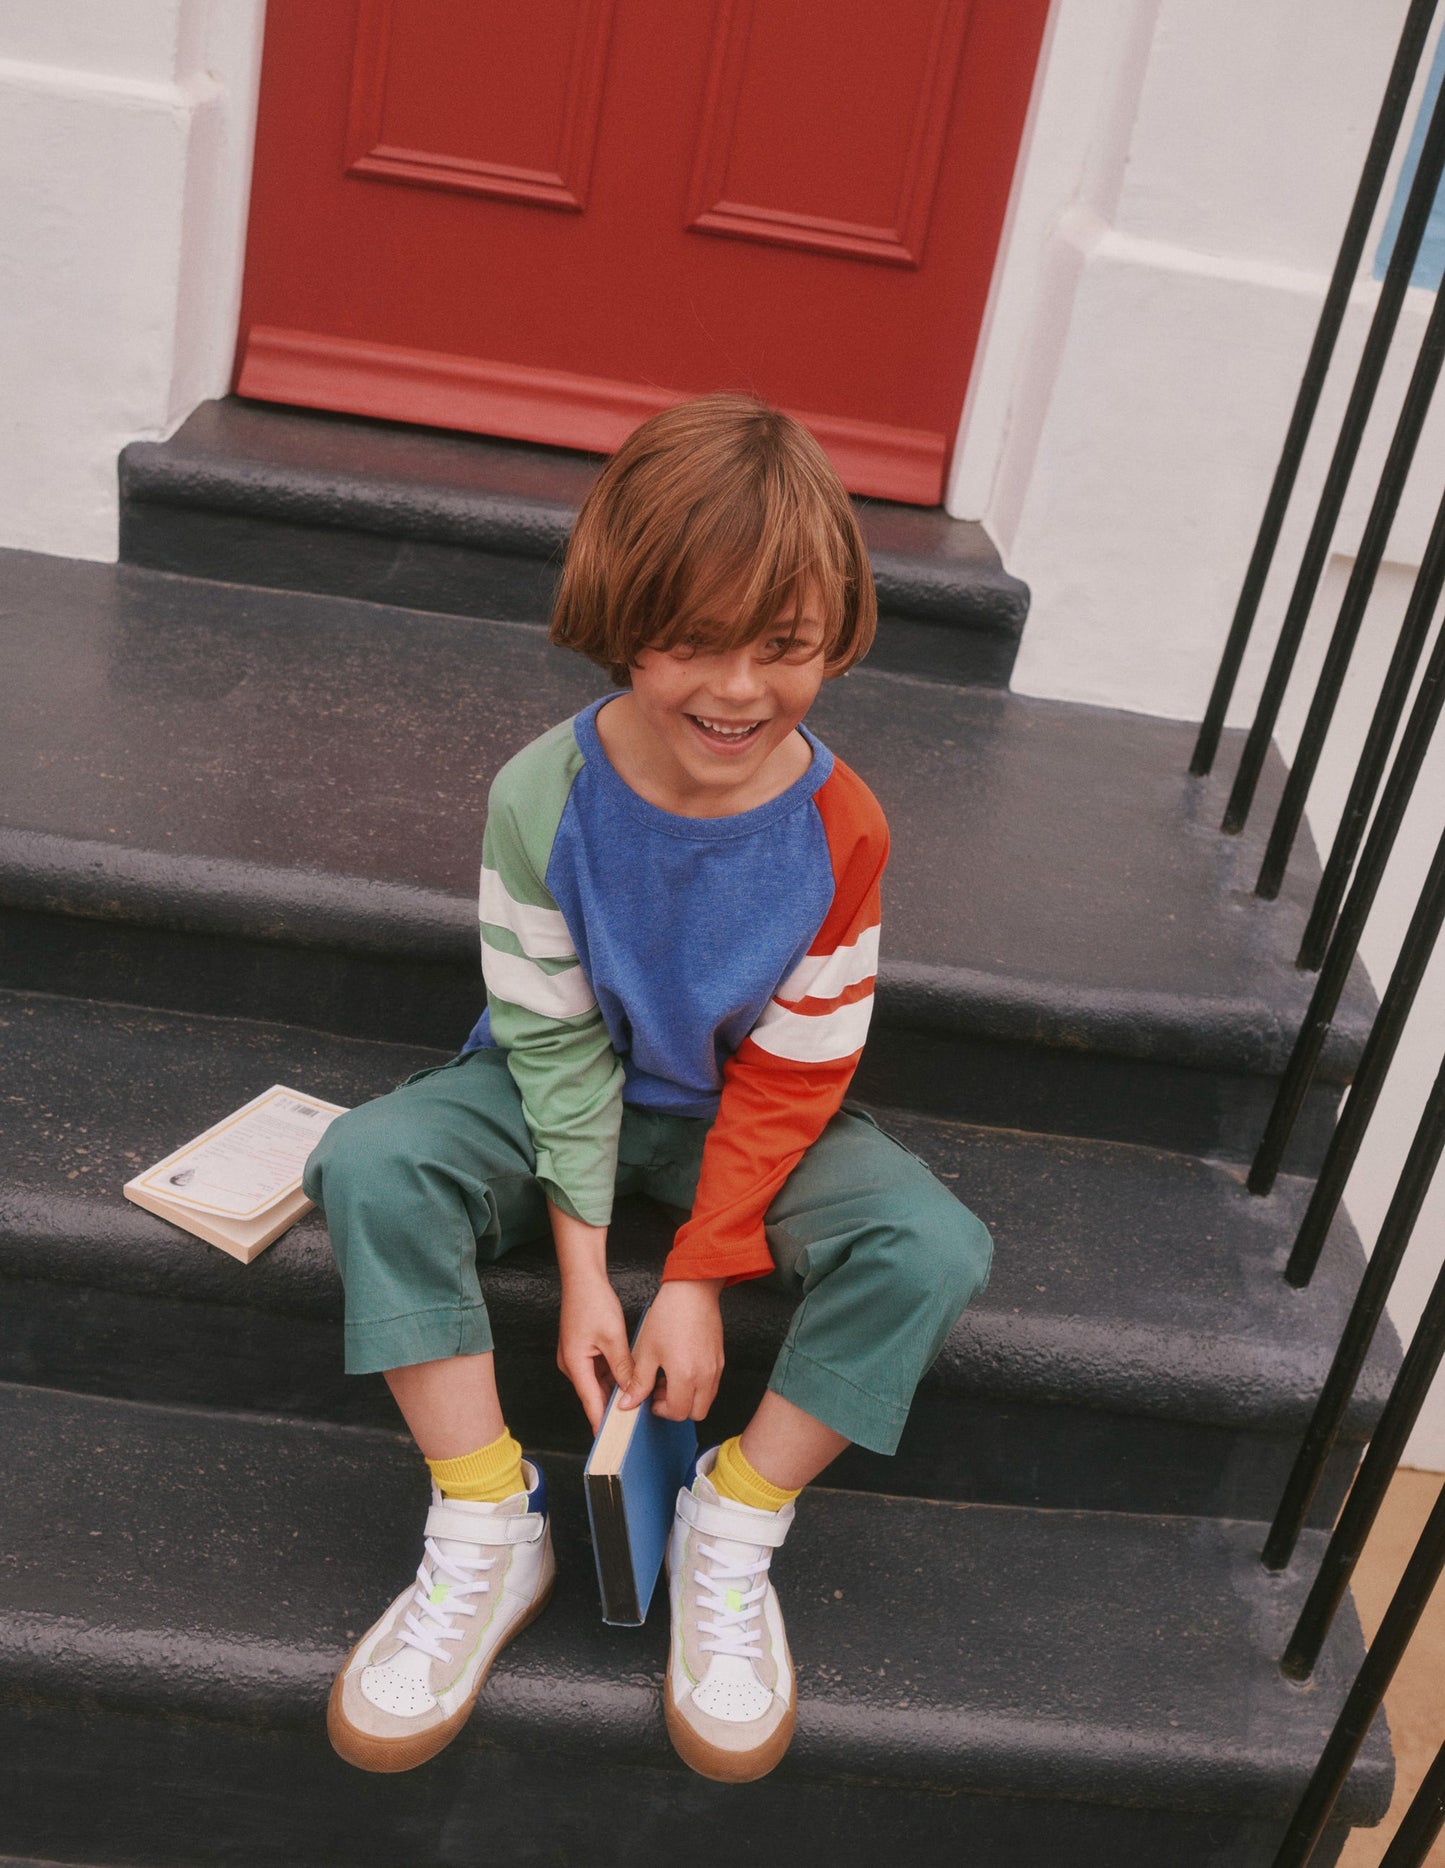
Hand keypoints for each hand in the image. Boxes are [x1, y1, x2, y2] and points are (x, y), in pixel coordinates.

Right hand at [556, 1272, 634, 1433]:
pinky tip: (628, 1378)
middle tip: (633, 1422)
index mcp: (575, 1364)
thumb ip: (622, 1366)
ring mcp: (576, 1357)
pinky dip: (612, 1375)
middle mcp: (572, 1364)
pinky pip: (598, 1370)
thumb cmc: (593, 1302)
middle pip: (593, 1394)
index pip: (590, 1402)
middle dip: (612, 1407)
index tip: (611, 1441)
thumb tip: (630, 1390)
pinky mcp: (582, 1350)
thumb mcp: (613, 1336)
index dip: (602, 1422)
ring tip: (636, 1401)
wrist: (582, 1278)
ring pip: (598, 1382)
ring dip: (614, 1390)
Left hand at [620, 1278, 724, 1421]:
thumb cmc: (669, 1316)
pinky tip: (682, 1366)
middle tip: (660, 1392)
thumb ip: (639, 1382)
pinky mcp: (720, 1359)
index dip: (661, 1410)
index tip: (650, 1399)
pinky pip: (712, 1384)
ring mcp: (716, 1368)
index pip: (677, 1412)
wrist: (692, 1291)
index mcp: (685, 1376)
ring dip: (689, 1398)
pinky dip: (698, 1385)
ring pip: (706, 1400)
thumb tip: (628, 1403)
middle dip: (677, 1409)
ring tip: (670, 1377)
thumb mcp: (646, 1351)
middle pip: (696, 1413)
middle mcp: (705, 1376)